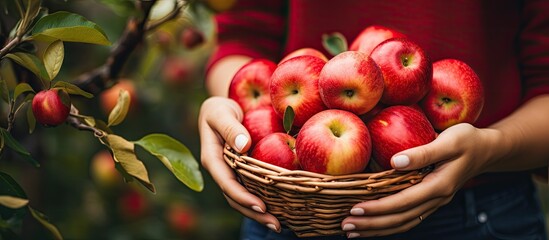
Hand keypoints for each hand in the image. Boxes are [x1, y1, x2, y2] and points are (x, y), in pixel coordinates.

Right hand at [198, 96, 280, 231]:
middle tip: (276, 224)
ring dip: (259, 213)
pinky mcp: (242, 172)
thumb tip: (244, 146)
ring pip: (243, 198)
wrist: (222, 107)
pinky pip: (252, 188)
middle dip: (254, 213)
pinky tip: (282, 207)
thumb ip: (231, 128)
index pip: (227, 183)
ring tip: (279, 224)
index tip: (262, 206)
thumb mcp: (220, 112)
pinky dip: (265, 199)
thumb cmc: (219, 108)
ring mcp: (232, 173)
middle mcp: (222, 171)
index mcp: (212, 159)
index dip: (243, 197)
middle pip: (236, 198)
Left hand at [341, 123, 499, 237]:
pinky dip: (389, 225)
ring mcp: (434, 203)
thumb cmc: (467, 140)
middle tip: (345, 225)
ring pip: (403, 223)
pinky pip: (408, 219)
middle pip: (400, 219)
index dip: (379, 207)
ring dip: (377, 228)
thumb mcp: (450, 140)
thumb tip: (396, 161)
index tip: (355, 208)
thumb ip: (424, 152)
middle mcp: (436, 199)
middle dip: (372, 224)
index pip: (403, 202)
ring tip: (353, 231)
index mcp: (439, 185)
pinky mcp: (430, 201)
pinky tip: (372, 225)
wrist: (487, 150)